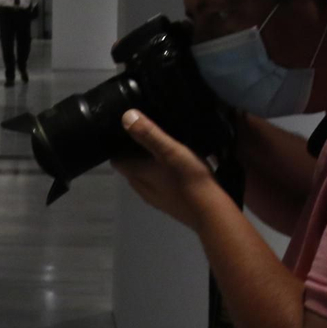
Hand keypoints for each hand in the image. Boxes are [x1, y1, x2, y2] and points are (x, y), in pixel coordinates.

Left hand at [112, 110, 224, 228]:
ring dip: (149, 164)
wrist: (210, 211)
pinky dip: (161, 175)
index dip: (118, 145)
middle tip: (147, 133)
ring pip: (144, 177)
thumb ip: (148, 134)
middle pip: (130, 167)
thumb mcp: (170, 150)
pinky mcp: (167, 204)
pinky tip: (175, 167)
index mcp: (135, 174)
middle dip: (134, 152)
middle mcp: (139, 188)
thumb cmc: (188, 178)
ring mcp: (154, 198)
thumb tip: (125, 116)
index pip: (116, 159)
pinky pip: (158, 185)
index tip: (127, 131)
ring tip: (162, 147)